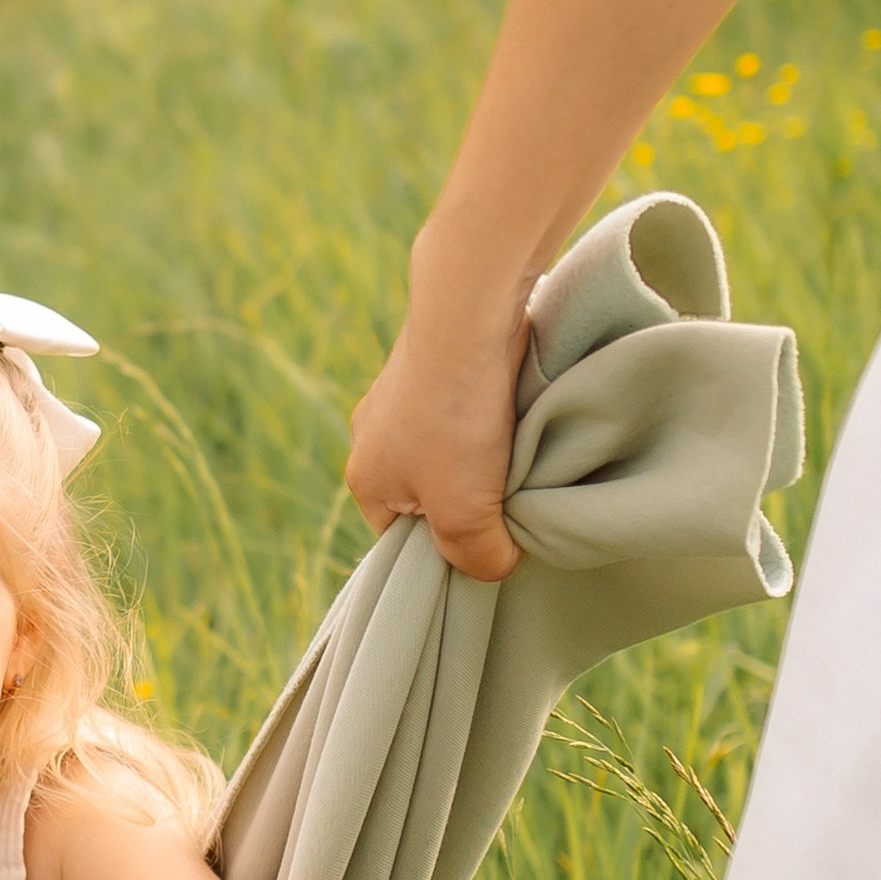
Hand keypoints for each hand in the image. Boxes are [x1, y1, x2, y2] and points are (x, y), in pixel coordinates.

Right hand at [345, 270, 528, 583]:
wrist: (466, 313)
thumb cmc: (455, 421)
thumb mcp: (464, 513)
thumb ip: (477, 556)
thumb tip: (496, 565)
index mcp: (365, 480)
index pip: (404, 540)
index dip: (448, 547)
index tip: (488, 537)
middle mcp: (372, 437)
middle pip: (428, 494)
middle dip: (468, 498)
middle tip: (508, 494)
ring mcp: (400, 395)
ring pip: (450, 449)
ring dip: (484, 455)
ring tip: (515, 448)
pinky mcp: (435, 363)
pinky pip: (462, 407)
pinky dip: (489, 414)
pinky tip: (514, 410)